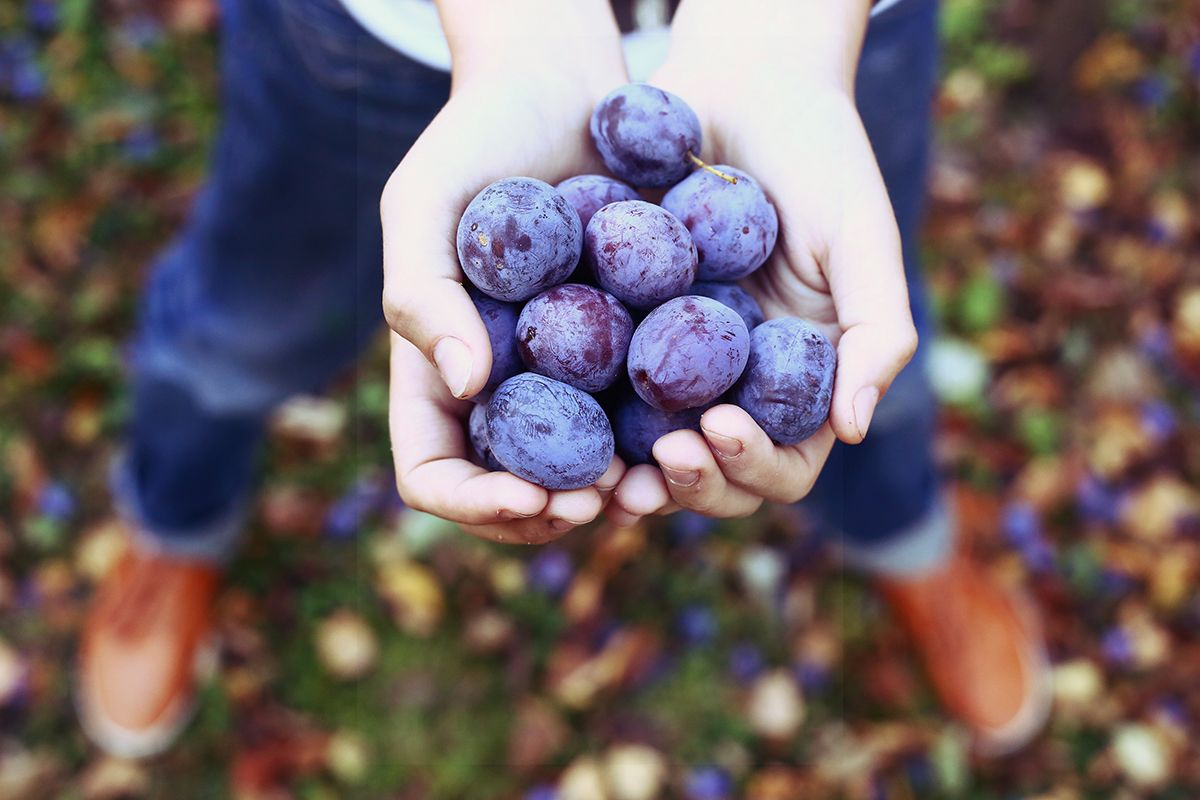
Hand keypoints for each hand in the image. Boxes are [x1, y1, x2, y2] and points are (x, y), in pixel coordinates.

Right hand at [382, 4, 628, 543]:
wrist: (561, 87)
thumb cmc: (475, 138)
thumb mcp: (423, 204)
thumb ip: (422, 294)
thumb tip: (468, 387)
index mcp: (439, 374)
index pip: (433, 474)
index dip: (474, 504)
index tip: (531, 492)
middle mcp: (502, 390)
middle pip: (511, 493)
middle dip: (550, 512)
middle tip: (601, 502)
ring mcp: (567, 377)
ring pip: (582, 471)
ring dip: (614, 493)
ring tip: (654, 478)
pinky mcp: (628, 349)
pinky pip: (640, 414)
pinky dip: (660, 438)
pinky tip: (693, 430)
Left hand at [607, 3, 917, 524]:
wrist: (741, 85)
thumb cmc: (818, 154)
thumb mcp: (862, 236)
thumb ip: (878, 330)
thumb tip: (853, 431)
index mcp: (799, 380)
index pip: (785, 461)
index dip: (755, 465)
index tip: (718, 426)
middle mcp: (738, 386)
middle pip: (716, 473)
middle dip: (693, 482)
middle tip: (662, 457)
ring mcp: (677, 366)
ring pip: (652, 451)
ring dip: (634, 476)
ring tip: (605, 477)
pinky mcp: (622, 333)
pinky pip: (600, 392)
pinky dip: (585, 420)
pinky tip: (558, 420)